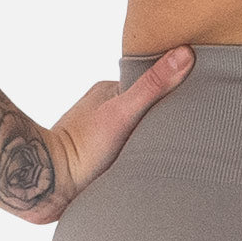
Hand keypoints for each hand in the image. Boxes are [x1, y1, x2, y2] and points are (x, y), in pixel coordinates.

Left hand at [26, 47, 195, 222]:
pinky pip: (126, 156)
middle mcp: (103, 110)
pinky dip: (137, 162)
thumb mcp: (123, 112)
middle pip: (145, 110)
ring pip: (136, 135)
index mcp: (108, 91)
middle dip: (161, 122)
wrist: (47, 186)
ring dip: (149, 145)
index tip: (194, 103)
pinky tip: (148, 171)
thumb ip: (153, 86)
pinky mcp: (98, 161)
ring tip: (168, 156)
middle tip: (184, 134)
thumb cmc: (82, 148)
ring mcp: (100, 136)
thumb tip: (185, 53)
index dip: (172, 94)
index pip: (151, 87)